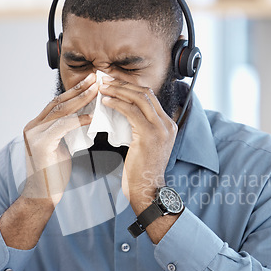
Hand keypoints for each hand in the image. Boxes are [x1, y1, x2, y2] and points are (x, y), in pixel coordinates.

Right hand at [22, 73, 97, 205]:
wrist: (42, 195)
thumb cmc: (54, 174)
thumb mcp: (61, 147)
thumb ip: (67, 132)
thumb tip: (84, 118)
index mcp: (37, 126)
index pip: (58, 103)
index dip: (75, 92)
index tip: (91, 82)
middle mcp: (33, 126)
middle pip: (59, 102)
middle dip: (79, 89)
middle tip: (96, 77)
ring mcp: (34, 134)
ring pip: (61, 111)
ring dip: (81, 99)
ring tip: (97, 90)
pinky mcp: (40, 144)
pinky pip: (63, 126)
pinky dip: (79, 120)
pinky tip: (92, 116)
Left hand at [99, 77, 177, 213]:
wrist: (147, 190)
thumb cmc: (141, 171)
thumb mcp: (145, 145)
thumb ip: (140, 128)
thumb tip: (123, 112)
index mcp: (168, 125)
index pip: (150, 97)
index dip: (130, 87)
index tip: (114, 83)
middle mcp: (167, 124)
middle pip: (146, 93)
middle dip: (123, 84)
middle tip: (105, 80)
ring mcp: (161, 129)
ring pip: (139, 98)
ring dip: (119, 90)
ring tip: (103, 88)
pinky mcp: (150, 135)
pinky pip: (131, 111)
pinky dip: (117, 104)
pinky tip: (105, 102)